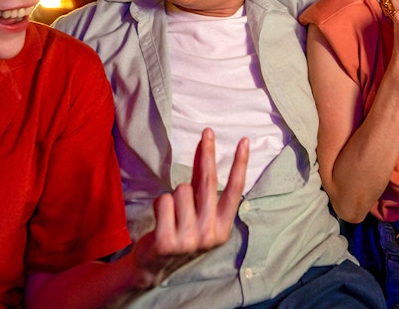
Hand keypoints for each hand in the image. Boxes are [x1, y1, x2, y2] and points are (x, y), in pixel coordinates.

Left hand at [131, 129, 248, 287]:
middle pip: (208, 182)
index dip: (240, 165)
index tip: (244, 141)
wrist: (154, 265)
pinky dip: (159, 204)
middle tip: (208, 132)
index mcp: (222, 228)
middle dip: (208, 153)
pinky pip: (163, 200)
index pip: (235, 190)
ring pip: (181, 190)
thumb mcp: (198, 214)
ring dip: (172, 196)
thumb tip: (206, 149)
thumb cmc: (179, 231)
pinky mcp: (168, 241)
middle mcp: (210, 234)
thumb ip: (203, 187)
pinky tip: (160, 220)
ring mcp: (189, 239)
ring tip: (171, 214)